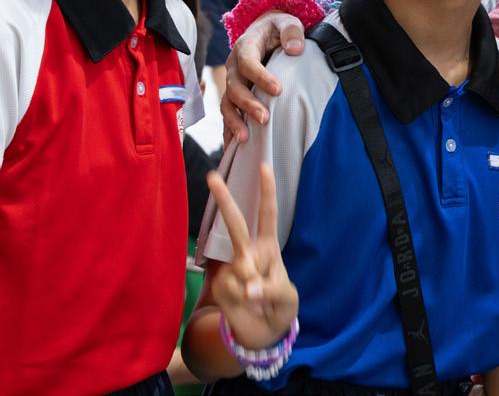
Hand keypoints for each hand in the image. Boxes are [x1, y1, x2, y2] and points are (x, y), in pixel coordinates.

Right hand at [207, 168, 297, 349]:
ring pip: (242, 269)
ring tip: (260, 301)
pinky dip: (243, 301)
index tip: (264, 167)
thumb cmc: (280, 306)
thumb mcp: (287, 298)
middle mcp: (248, 252)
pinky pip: (234, 289)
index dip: (267, 192)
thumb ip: (270, 289)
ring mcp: (231, 267)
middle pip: (236, 223)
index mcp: (268, 247)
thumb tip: (249, 288)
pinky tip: (246, 305)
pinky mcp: (221, 284)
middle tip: (211, 176)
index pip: (268, 215)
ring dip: (255, 289)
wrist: (263, 332)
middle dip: (224, 200)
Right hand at [220, 11, 306, 145]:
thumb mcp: (287, 22)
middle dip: (248, 104)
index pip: (248, 62)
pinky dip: (228, 131)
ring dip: (234, 121)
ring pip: (227, 104)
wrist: (265, 32)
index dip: (260, 77)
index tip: (278, 90)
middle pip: (234, 87)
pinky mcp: (234, 96)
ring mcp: (232, 82)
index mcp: (245, 47)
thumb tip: (295, 49)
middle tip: (264, 119)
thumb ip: (291, 32)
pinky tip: (232, 148)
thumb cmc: (278, 29)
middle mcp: (233, 66)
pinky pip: (227, 114)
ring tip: (246, 139)